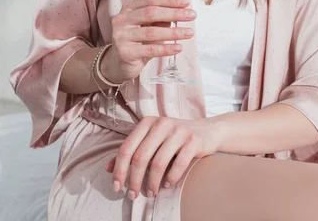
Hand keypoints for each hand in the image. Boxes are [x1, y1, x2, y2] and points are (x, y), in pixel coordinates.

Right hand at [101, 0, 196, 82]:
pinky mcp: (125, 52)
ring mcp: (121, 36)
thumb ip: (162, 18)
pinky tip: (179, 48)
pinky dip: (166, 48)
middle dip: (174, 13)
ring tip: (189, 33)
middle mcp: (122, 19)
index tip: (187, 2)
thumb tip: (183, 9)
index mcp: (129, 8)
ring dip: (173, 32)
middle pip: (150, 13)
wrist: (120, 64)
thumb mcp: (150, 26)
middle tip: (192, 15)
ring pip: (151, 32)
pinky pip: (150, 50)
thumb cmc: (139, 42)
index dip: (169, 0)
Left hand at [106, 116, 223, 199]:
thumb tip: (109, 168)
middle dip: (134, 180)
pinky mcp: (194, 140)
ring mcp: (179, 131)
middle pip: (140, 156)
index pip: (127, 148)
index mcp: (148, 122)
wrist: (208, 130)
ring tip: (150, 192)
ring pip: (158, 162)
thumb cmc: (175, 138)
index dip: (119, 170)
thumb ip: (132, 151)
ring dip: (152, 182)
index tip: (117, 187)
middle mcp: (162, 123)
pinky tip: (167, 184)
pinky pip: (178, 164)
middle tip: (133, 195)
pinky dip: (171, 178)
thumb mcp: (152, 140)